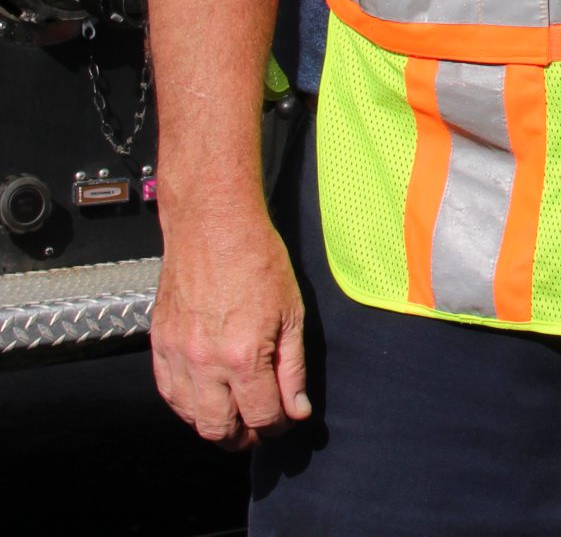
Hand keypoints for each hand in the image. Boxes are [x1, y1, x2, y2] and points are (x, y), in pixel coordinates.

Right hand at [150, 206, 310, 449]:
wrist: (212, 227)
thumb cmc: (259, 262)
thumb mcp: (292, 314)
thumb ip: (293, 368)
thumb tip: (297, 410)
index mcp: (244, 356)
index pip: (262, 415)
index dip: (279, 426)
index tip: (288, 420)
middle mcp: (205, 363)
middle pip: (220, 428)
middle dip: (244, 437)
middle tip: (260, 430)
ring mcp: (177, 355)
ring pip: (191, 418)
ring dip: (215, 425)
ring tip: (236, 419)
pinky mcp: (159, 345)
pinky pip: (168, 394)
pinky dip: (188, 406)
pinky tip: (206, 400)